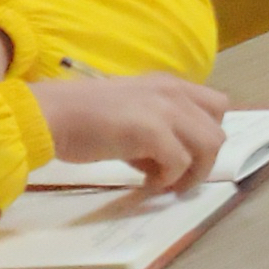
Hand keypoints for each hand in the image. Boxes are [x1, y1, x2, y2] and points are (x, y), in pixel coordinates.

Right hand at [30, 73, 230, 195]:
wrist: (49, 115)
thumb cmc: (80, 117)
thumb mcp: (129, 113)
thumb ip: (155, 129)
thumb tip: (166, 161)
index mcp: (168, 85)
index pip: (215, 107)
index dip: (204, 136)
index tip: (186, 157)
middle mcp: (174, 92)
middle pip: (218, 130)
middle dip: (204, 160)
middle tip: (178, 177)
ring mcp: (166, 110)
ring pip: (210, 146)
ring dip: (193, 173)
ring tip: (166, 184)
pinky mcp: (153, 132)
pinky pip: (180, 163)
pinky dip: (167, 180)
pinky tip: (146, 184)